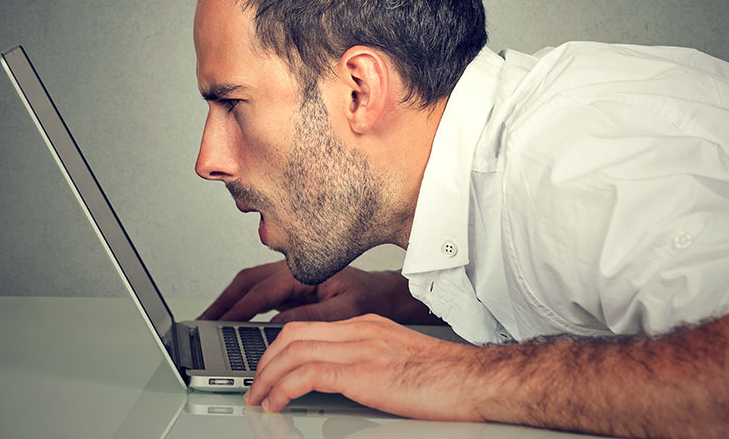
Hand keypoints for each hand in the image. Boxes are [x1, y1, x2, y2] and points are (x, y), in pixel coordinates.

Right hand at [198, 260, 435, 322]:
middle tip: (201, 321)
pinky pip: (258, 295)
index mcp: (304, 272)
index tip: (219, 323)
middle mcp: (293, 271)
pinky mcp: (290, 290)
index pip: (262, 290)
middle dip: (222, 301)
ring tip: (209, 321)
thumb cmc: (369, 298)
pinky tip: (231, 321)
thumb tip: (276, 325)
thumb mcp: (345, 311)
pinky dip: (241, 306)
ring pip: (250, 286)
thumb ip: (311, 316)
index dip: (237, 308)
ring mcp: (290, 279)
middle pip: (247, 282)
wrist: (383, 295)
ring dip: (228, 302)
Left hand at [245, 314, 484, 420]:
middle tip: (255, 385)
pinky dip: (284, 388)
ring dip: (268, 376)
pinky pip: (308, 374)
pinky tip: (277, 403)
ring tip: (258, 398)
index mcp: (367, 326)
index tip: (268, 367)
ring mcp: (361, 348)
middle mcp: (360, 330)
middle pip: (294, 333)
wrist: (474, 380)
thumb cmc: (446, 378)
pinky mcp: (363, 372)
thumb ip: (370, 362)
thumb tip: (344, 382)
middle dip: (266, 360)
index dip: (279, 346)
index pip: (309, 326)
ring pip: (294, 351)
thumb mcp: (399, 360)